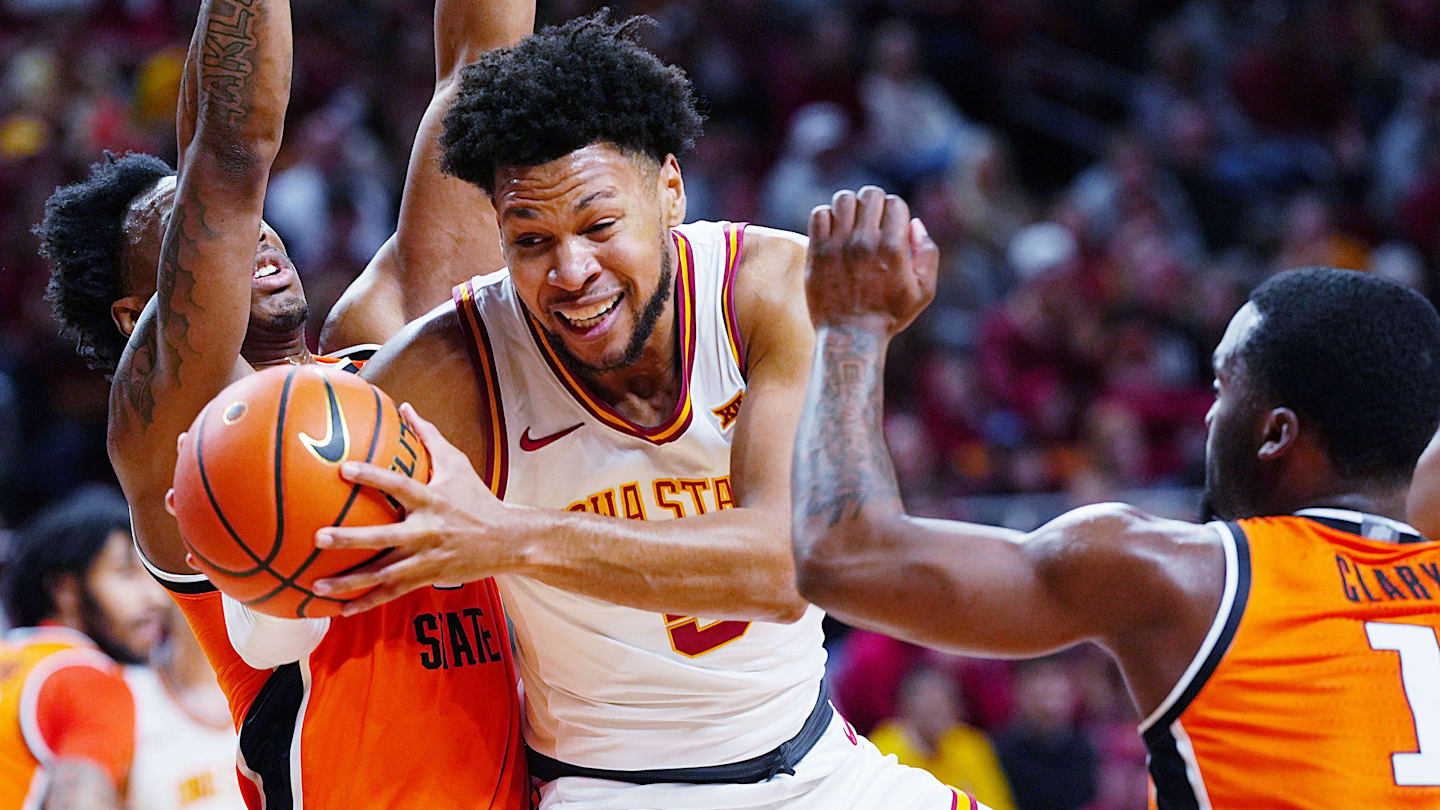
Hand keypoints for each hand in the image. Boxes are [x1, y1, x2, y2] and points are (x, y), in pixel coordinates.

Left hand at [312, 402, 515, 614]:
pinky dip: (367, 602)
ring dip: (350, 581)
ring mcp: (426, 558)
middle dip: (351, 539)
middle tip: (319, 537)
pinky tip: (341, 609)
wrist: (507, 540)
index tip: (343, 469)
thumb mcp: (457, 463)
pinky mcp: (426, 577)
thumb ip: (428, 436)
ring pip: (384, 573)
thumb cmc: (478, 498)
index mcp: (432, 499)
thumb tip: (405, 407)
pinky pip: (393, 593)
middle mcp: (427, 530)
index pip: (399, 485)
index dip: (373, 477)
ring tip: (317, 584)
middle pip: (384, 537)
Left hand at [804, 186, 938, 335]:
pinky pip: (819, 214)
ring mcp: (838, 246)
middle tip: (872, 221)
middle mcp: (865, 242)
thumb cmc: (889, 317)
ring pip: (843, 199)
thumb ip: (928, 253)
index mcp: (893, 249)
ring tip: (851, 223)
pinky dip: (827, 218)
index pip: (895, 203)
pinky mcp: (817, 252)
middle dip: (874, 203)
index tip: (891, 228)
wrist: (850, 338)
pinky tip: (834, 232)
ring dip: (850, 207)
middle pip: (870, 194)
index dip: (896, 212)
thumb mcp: (924, 291)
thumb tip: (914, 223)